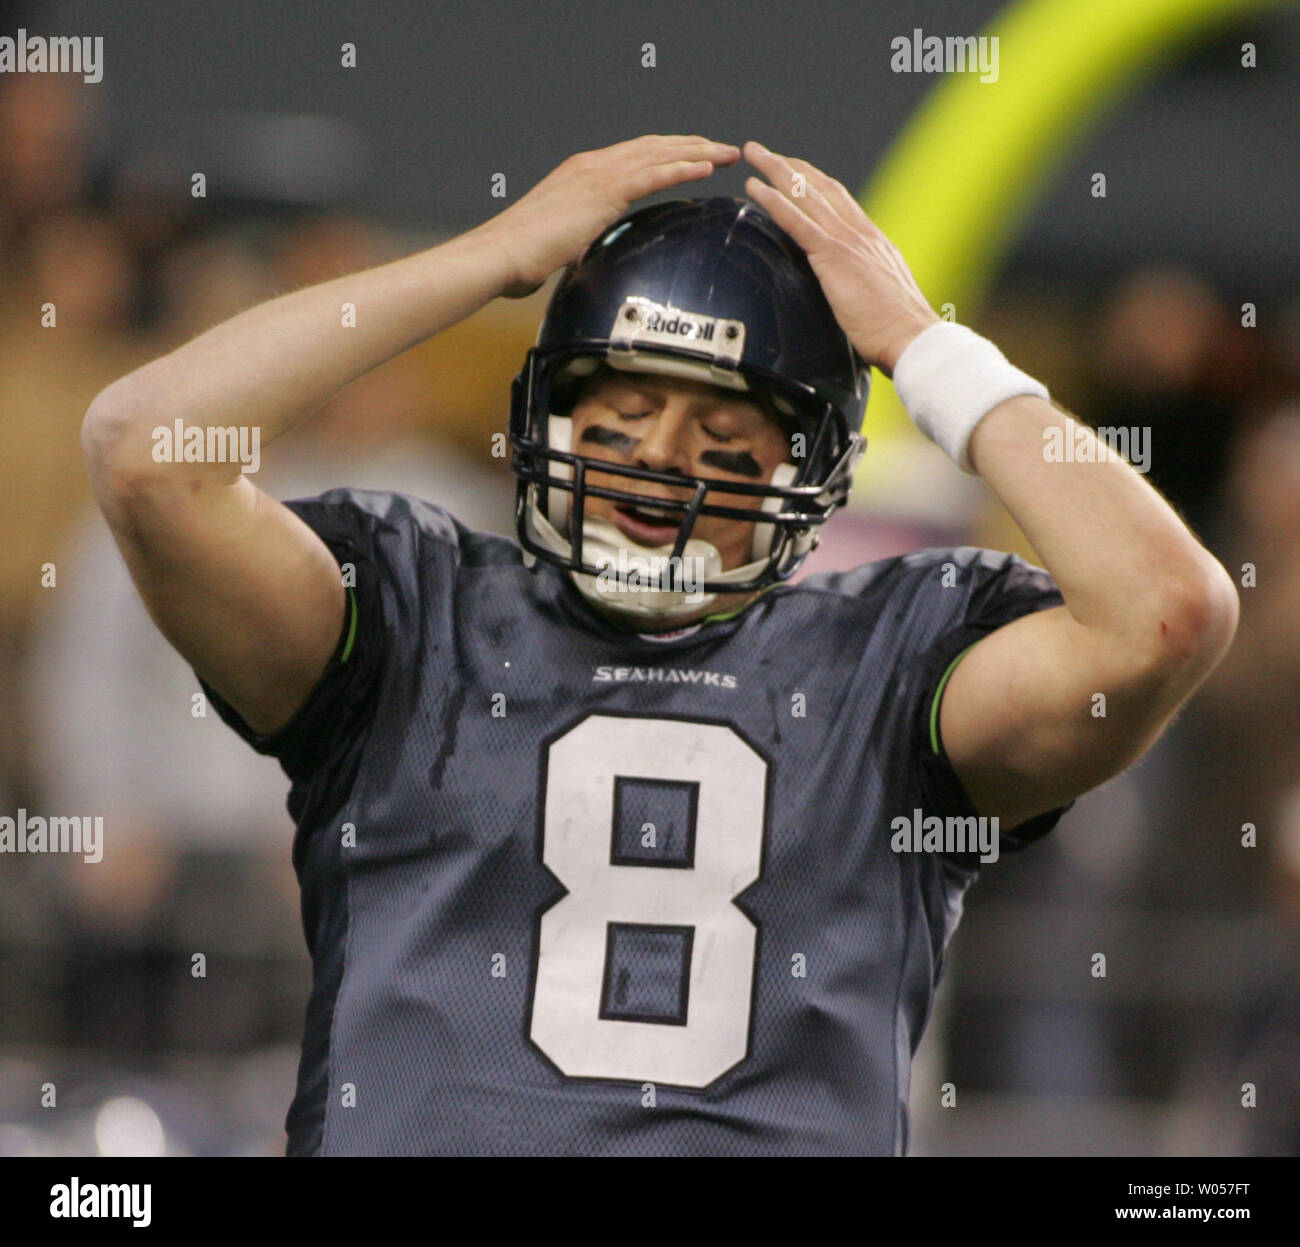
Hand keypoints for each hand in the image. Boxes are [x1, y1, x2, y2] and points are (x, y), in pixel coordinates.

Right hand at [477, 135, 740, 297]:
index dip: (667, 152)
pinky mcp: (604, 191)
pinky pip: (653, 174)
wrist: (502, 254)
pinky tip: (706, 167)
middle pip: (652, 147)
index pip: (634, 156)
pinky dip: (683, 167)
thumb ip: (579, 244)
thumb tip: (586, 261)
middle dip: (690, 145)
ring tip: (726, 153)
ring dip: (697, 152)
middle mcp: (592, 165)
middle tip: (722, 148)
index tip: (694, 155)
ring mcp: (598, 174)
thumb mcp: (560, 245)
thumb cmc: (521, 257)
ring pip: (659, 154)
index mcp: (582, 174)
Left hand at [741, 141, 938, 373]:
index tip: (794, 169)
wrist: (912, 338)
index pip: (840, 200)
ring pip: (805, 194)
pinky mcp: (834, 258)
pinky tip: (755, 189)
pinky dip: (774, 202)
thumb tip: (855, 293)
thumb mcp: (882, 299)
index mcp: (873, 241)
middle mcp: (860, 233)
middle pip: (820, 187)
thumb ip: (865, 286)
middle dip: (790, 165)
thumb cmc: (899, 332)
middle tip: (764, 151)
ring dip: (775, 170)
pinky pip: (798, 222)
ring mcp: (847, 243)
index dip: (814, 181)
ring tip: (753, 154)